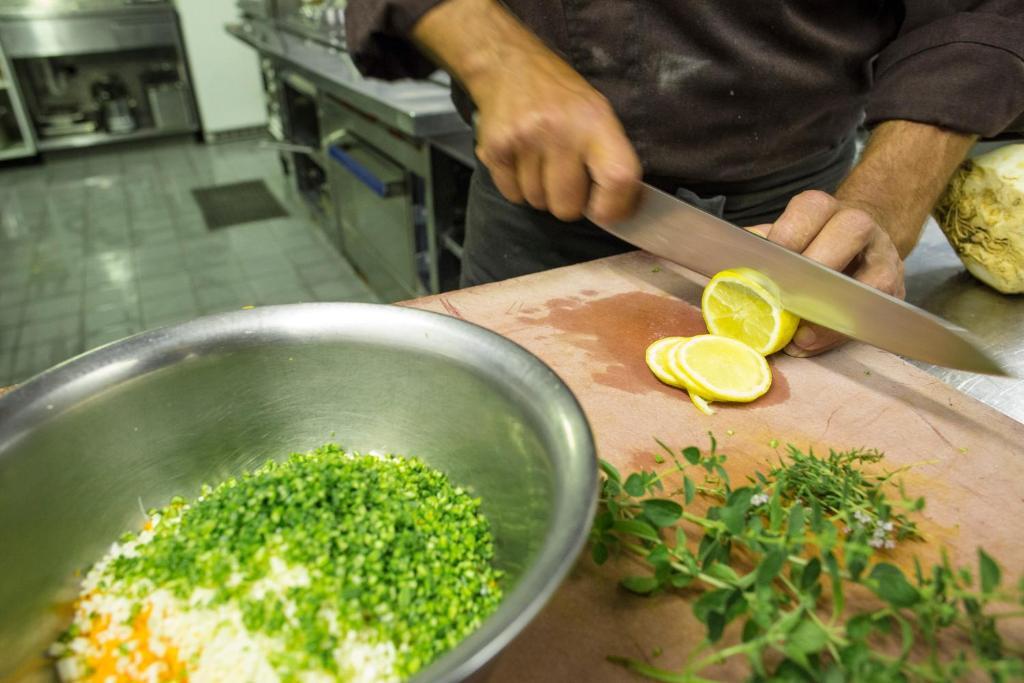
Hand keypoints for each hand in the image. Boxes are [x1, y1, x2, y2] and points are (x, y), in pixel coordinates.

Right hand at [471, 50, 641, 222]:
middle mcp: (561, 131)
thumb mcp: (597, 113)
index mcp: (595, 121)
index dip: (614, 207)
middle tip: (564, 176)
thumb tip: (616, 210)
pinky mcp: (495, 149)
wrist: (507, 64)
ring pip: (537, 202)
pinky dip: (516, 186)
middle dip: (567, 201)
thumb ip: (609, 158)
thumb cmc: (559, 95)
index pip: (617, 179)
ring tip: (539, 161)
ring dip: (540, 191)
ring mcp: (525, 140)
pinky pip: (512, 195)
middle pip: (567, 206)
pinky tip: (520, 160)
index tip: (605, 211)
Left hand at [750, 190, 905, 356]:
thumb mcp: (780, 240)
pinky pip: (872, 310)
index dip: (788, 237)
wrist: (856, 249)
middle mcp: (857, 223)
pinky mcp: (894, 287)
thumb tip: (730, 267)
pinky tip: (811, 341)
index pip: (809, 210)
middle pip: (847, 233)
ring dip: (832, 308)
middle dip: (815, 269)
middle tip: (785, 299)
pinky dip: (839, 330)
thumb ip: (757, 249)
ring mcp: (883, 254)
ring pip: (870, 276)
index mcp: (821, 208)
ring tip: (798, 333)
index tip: (767, 266)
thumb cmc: (805, 247)